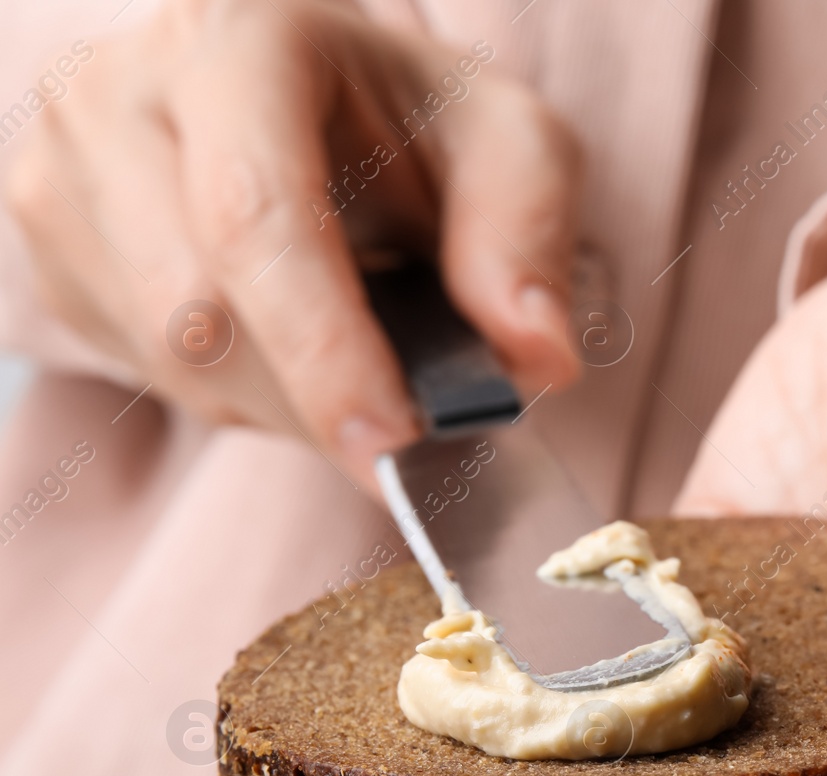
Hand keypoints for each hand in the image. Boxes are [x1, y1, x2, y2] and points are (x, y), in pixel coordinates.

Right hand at [6, 0, 580, 487]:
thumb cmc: (414, 124)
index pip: (256, 212)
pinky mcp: (52, 249)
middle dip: (319, 397)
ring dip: (289, 406)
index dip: (325, 347)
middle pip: (197, 309)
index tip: (393, 441)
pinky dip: (245, 400)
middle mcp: (124, 93)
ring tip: (359, 361)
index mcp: (241, 41)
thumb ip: (527, 237)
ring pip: (170, 363)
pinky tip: (291, 350)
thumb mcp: (508, 146)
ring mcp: (65, 172)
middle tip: (409, 427)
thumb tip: (534, 357)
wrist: (318, 108)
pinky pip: (148, 378)